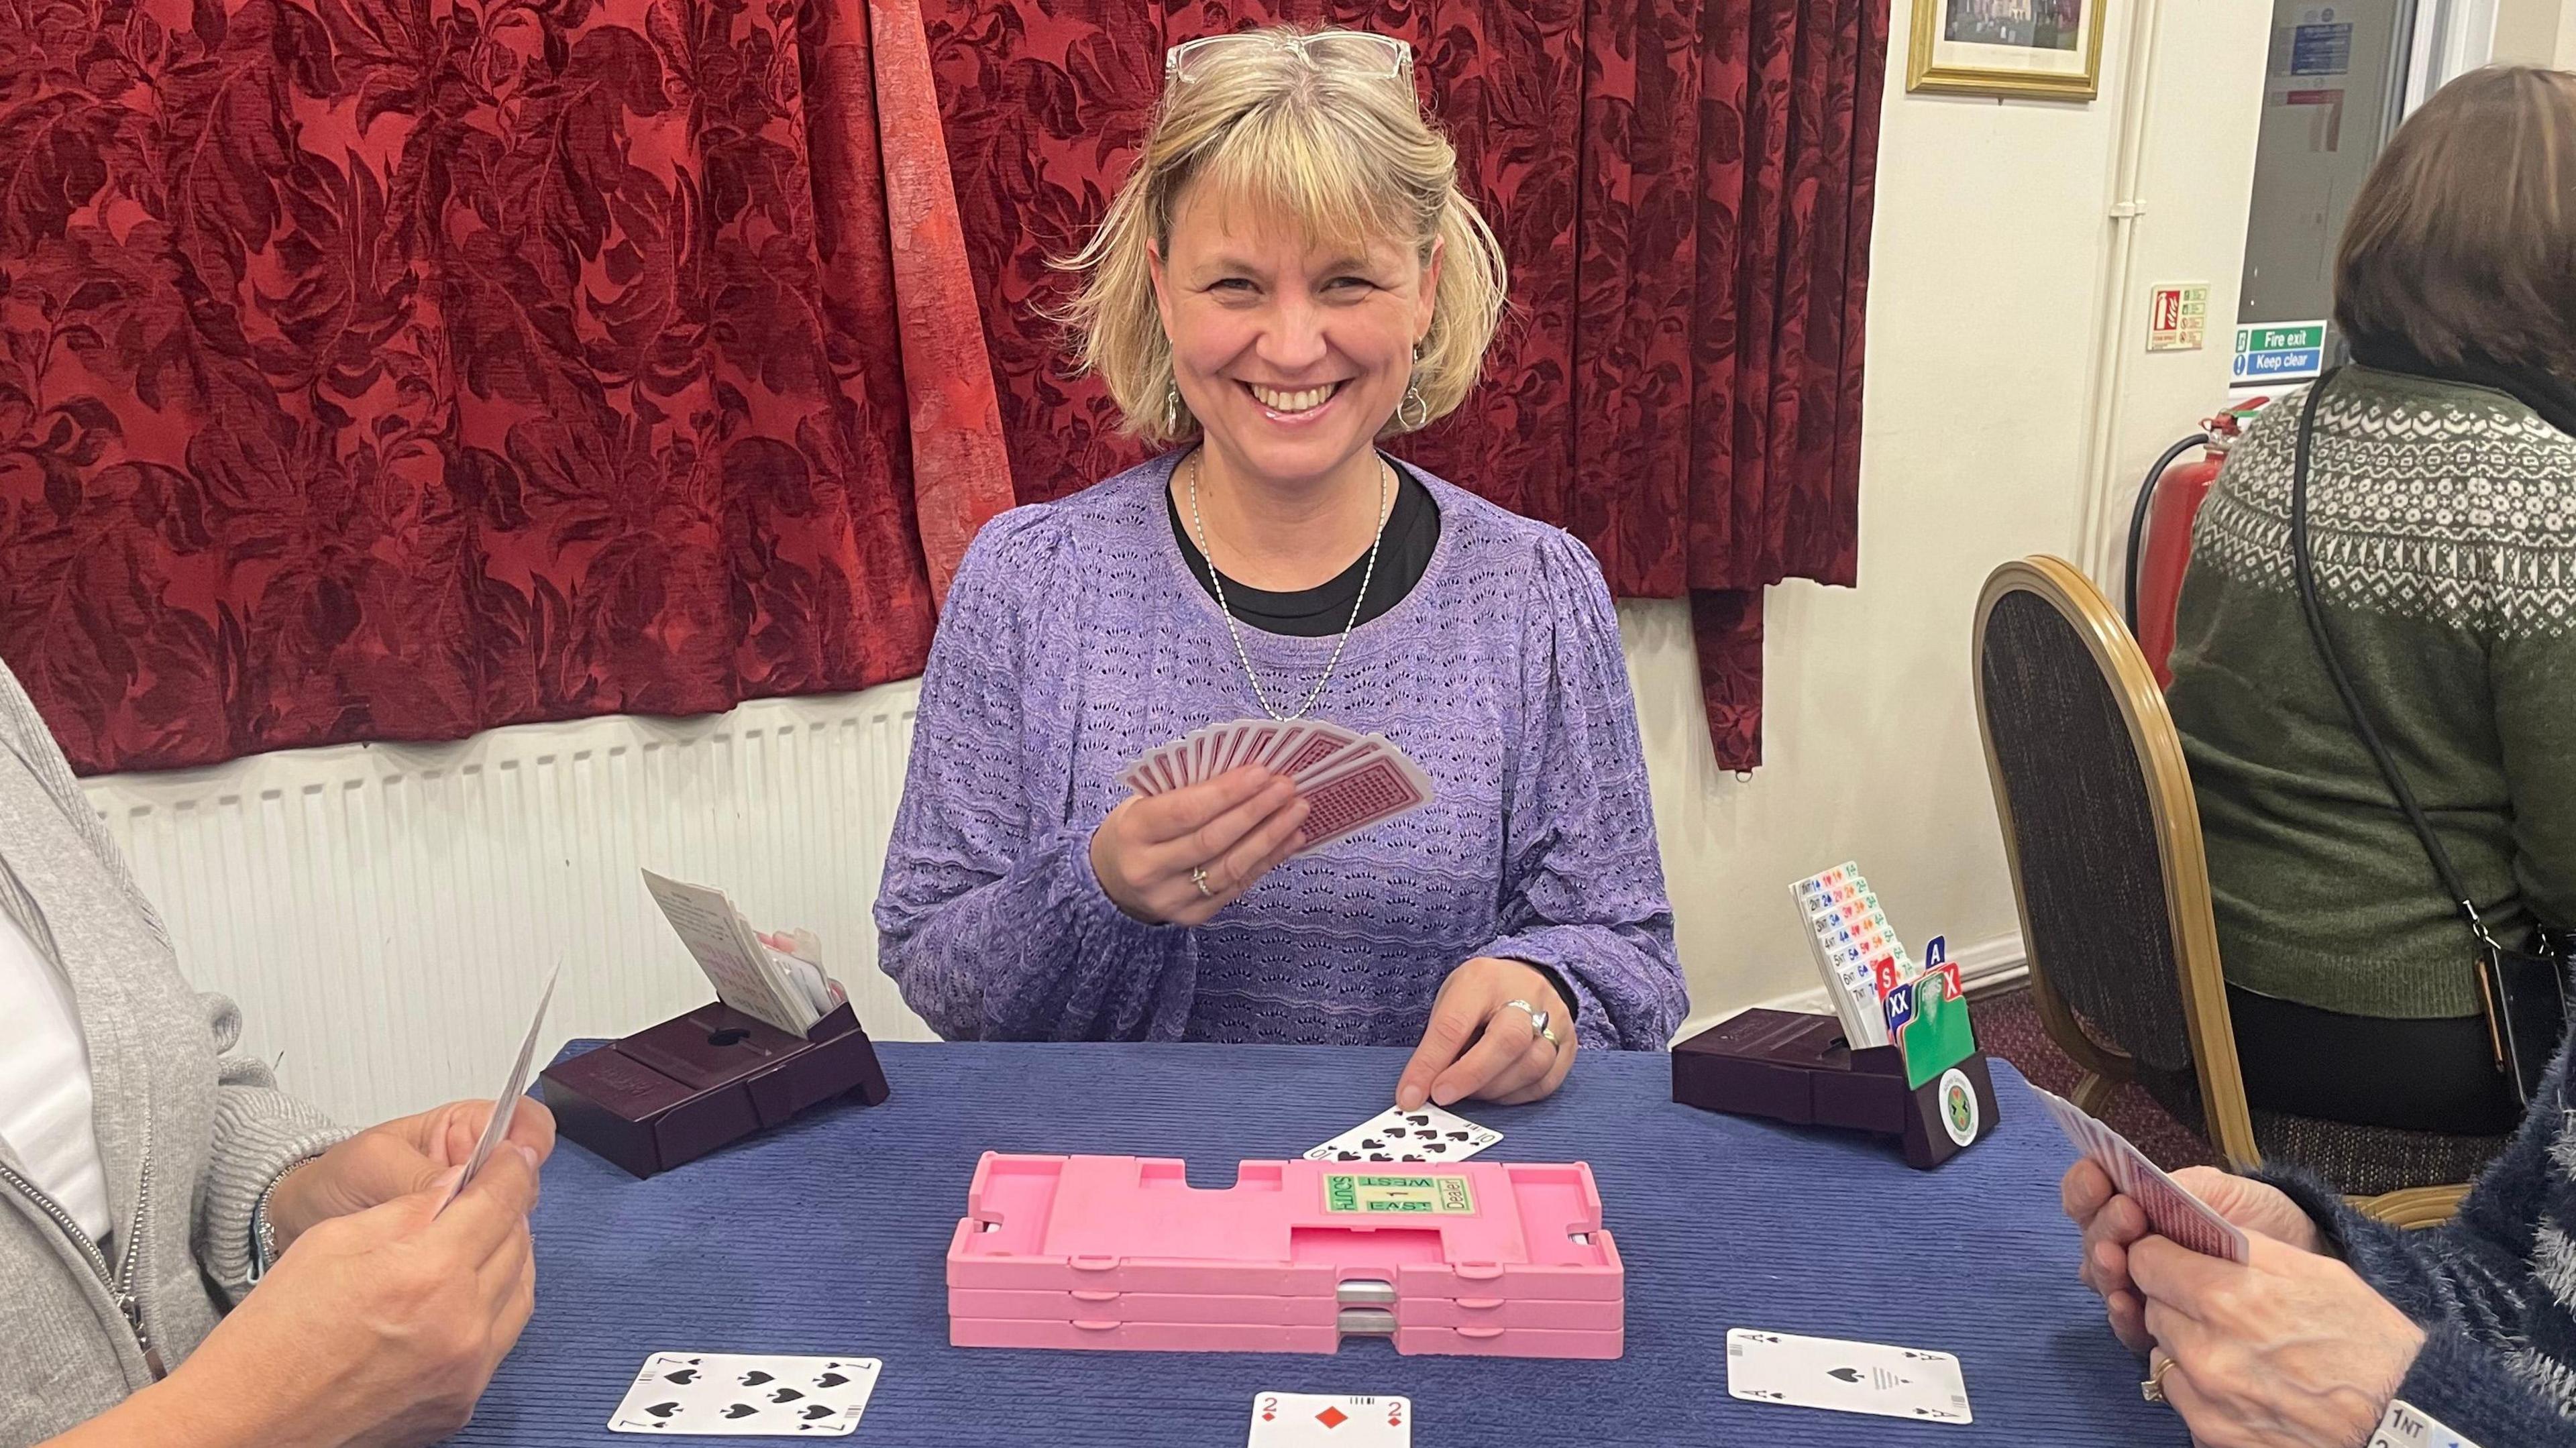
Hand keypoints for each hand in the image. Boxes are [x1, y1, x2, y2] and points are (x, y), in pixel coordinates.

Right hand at [165, 1148, 543, 1447]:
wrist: (250, 1421)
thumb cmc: (275, 1333)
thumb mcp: (334, 1238)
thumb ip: (410, 1208)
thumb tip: (458, 1184)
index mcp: (429, 1272)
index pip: (500, 1202)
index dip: (510, 1170)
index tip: (512, 1156)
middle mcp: (461, 1323)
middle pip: (518, 1246)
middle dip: (507, 1212)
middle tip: (488, 1197)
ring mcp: (466, 1370)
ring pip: (520, 1293)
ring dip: (508, 1260)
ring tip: (477, 1243)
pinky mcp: (461, 1403)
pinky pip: (500, 1341)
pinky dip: (493, 1310)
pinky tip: (462, 1297)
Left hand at [266, 1097, 556, 1248]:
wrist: (299, 1223)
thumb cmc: (332, 1181)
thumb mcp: (372, 1166)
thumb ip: (421, 1176)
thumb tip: (465, 1189)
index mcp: (463, 1129)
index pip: (524, 1123)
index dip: (530, 1141)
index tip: (520, 1162)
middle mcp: (477, 1166)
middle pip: (527, 1177)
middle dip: (510, 1196)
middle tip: (475, 1213)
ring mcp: (473, 1208)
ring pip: (514, 1218)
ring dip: (495, 1232)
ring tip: (452, 1242)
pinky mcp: (463, 1246)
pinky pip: (491, 1251)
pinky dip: (480, 1259)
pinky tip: (453, 1265)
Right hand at [1091, 766, 1307, 925]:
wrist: (1114, 880)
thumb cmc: (1140, 829)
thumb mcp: (1147, 802)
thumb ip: (1189, 791)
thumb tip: (1250, 775)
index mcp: (1134, 832)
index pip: (1186, 811)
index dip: (1227, 792)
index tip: (1262, 771)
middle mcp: (1149, 870)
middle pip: (1212, 840)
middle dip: (1255, 810)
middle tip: (1287, 787)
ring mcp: (1171, 898)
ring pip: (1231, 868)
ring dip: (1271, 836)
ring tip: (1298, 810)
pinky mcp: (1193, 916)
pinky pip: (1238, 886)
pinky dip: (1269, 860)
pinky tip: (1291, 838)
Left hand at [1396, 958, 1574, 1108]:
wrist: (1526, 979)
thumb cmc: (1480, 995)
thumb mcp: (1452, 1001)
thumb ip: (1439, 1043)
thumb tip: (1420, 1092)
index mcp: (1483, 980)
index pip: (1454, 1024)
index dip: (1430, 1063)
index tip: (1410, 1095)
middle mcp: (1527, 995)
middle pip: (1507, 1040)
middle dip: (1471, 1075)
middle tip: (1442, 1096)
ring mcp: (1555, 1020)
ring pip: (1532, 1065)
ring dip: (1493, 1089)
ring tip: (1471, 1091)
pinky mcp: (1569, 1045)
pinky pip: (1545, 1082)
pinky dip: (1516, 1095)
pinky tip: (1497, 1092)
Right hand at [2063, 1160, 2321, 1354]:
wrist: (2302, 1264)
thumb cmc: (2262, 1221)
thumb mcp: (2224, 1193)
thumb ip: (2180, 1190)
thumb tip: (2139, 1191)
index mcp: (2138, 1207)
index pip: (2092, 1195)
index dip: (2085, 1187)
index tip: (2099, 1178)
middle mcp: (2129, 1247)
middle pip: (2091, 1238)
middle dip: (2102, 1226)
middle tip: (2127, 1216)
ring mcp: (2140, 1288)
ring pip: (2102, 1281)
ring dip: (2104, 1268)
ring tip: (2116, 1258)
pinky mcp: (2159, 1329)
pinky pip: (2127, 1325)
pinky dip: (2121, 1313)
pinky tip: (2125, 1301)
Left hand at [2134, 1233, 2423, 1447]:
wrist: (2400, 1421)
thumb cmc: (2366, 1341)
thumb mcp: (2313, 1271)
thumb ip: (2244, 1248)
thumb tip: (2198, 1228)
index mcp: (2227, 1298)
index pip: (2146, 1261)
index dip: (2160, 1254)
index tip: (2175, 1256)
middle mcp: (2205, 1350)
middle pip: (2152, 1306)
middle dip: (2175, 1298)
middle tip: (2214, 1303)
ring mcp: (2206, 1398)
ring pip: (2162, 1352)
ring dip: (2184, 1343)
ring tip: (2232, 1344)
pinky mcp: (2213, 1433)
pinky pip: (2180, 1396)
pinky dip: (2198, 1386)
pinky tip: (2239, 1382)